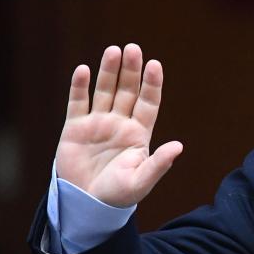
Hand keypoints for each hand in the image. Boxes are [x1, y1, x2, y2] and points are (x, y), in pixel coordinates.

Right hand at [55, 44, 182, 206]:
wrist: (87, 205)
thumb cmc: (118, 195)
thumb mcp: (141, 181)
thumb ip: (158, 163)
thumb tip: (179, 146)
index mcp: (139, 134)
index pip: (148, 103)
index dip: (151, 84)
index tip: (154, 64)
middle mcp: (120, 124)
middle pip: (127, 91)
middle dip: (130, 70)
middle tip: (133, 48)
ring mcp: (98, 123)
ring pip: (104, 91)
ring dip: (108, 71)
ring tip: (113, 51)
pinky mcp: (75, 128)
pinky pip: (78, 103)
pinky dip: (80, 87)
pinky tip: (84, 70)